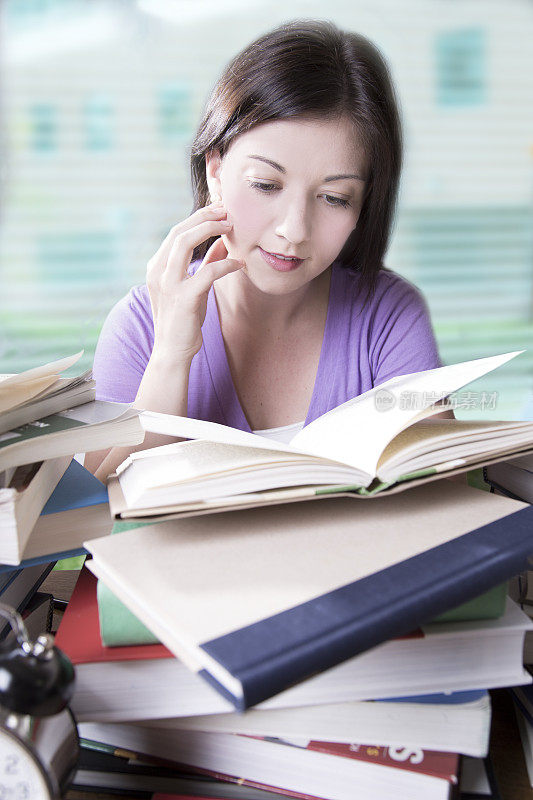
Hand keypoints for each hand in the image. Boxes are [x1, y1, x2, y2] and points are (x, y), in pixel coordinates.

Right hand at [146, 203, 243, 364]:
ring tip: (231, 227)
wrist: (172, 351)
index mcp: (157, 267)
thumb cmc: (184, 319)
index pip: (176, 232)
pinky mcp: (184, 299)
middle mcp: (157, 272)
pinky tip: (240, 263)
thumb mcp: (194, 286)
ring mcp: (168, 285)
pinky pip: (207, 272)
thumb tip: (224, 242)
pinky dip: (225, 264)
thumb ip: (205, 262)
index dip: (198, 217)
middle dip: (204, 217)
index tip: (218, 210)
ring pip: (184, 243)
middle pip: (179, 232)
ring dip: (210, 230)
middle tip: (227, 212)